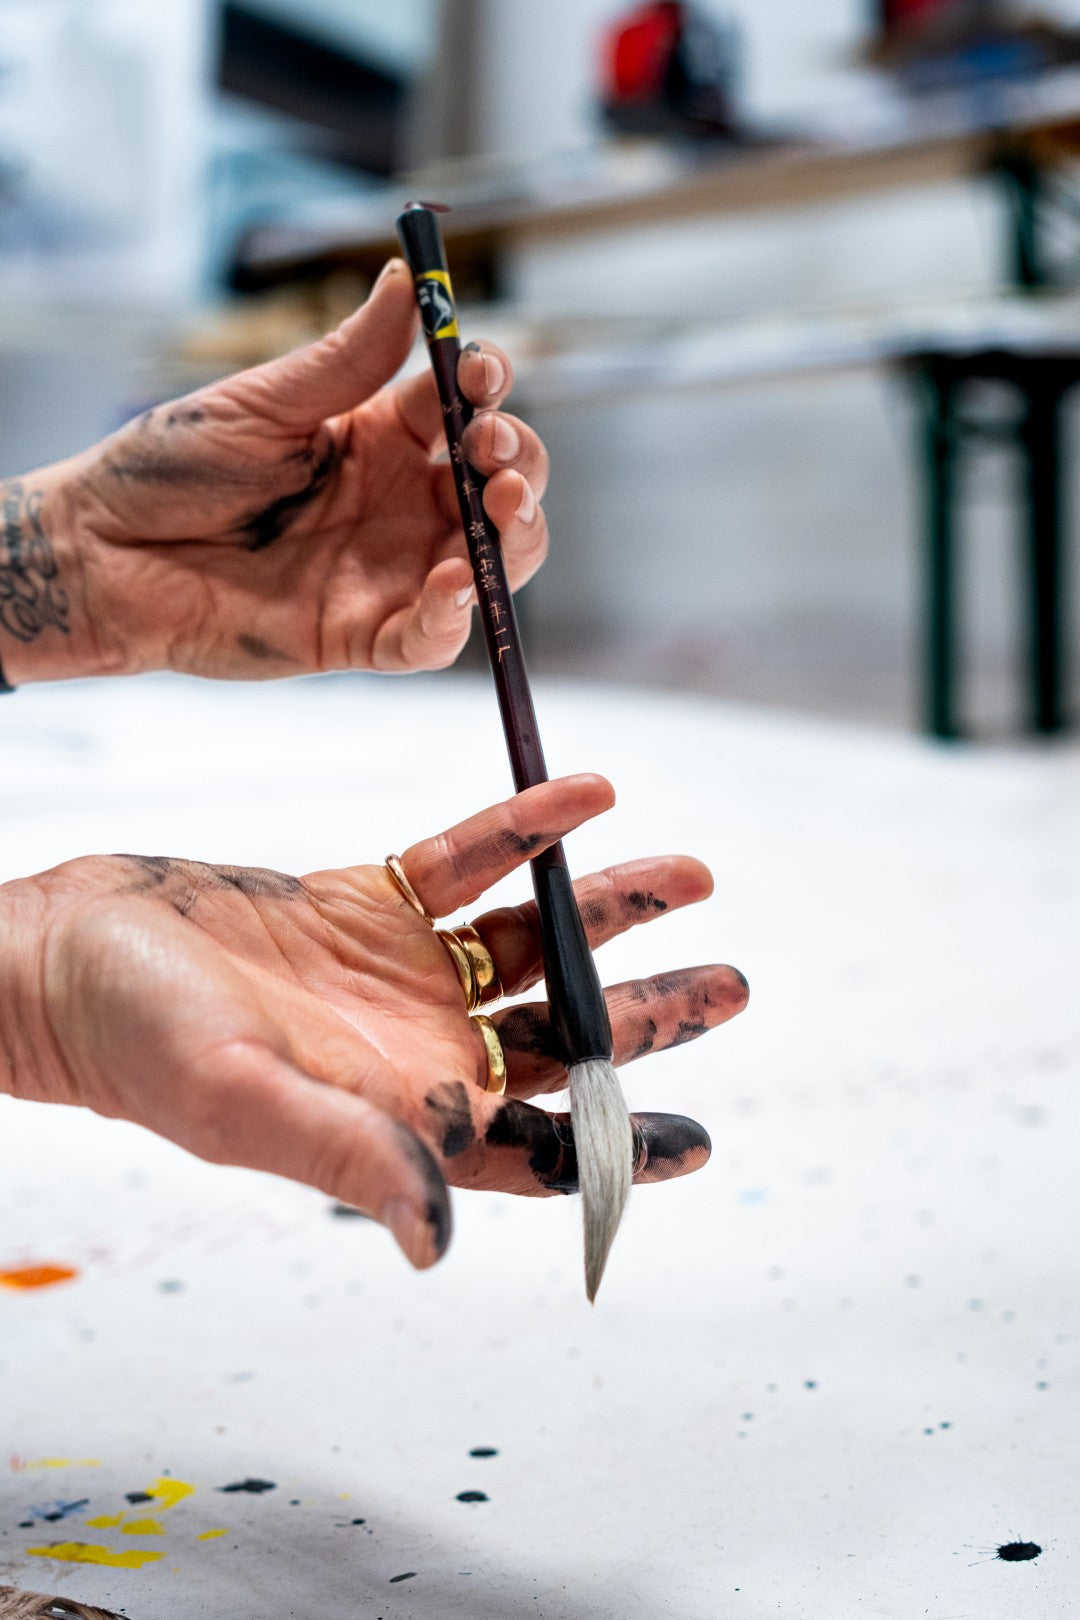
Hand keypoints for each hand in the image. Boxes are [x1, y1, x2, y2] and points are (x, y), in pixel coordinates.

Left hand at [0, 259, 547, 683]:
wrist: (105, 553)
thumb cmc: (170, 469)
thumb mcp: (263, 403)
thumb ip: (345, 360)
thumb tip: (404, 283)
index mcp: (377, 439)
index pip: (462, 411)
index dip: (487, 390)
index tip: (480, 372)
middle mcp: (397, 506)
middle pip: (497, 489)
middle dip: (519, 464)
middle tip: (493, 449)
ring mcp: (386, 573)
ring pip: (488, 565)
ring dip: (514, 538)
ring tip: (499, 508)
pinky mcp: (361, 636)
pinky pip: (430, 638)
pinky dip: (456, 618)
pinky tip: (454, 584)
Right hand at [0, 776, 747, 1268]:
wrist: (65, 953)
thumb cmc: (133, 1042)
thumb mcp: (243, 1102)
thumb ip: (349, 1157)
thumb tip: (436, 1242)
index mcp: (399, 1113)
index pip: (533, 1146)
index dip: (617, 1149)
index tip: (697, 1143)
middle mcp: (413, 1048)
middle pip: (558, 1036)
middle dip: (647, 1011)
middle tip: (732, 983)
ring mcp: (394, 972)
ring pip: (528, 939)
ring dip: (607, 907)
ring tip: (691, 872)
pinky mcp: (364, 900)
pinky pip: (464, 859)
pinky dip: (524, 829)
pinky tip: (582, 795)